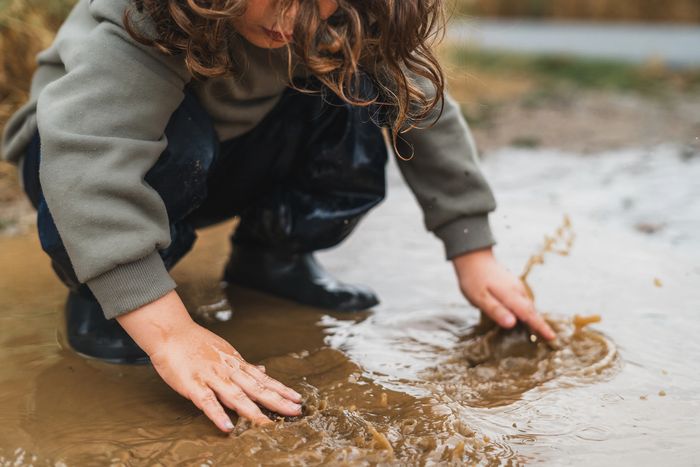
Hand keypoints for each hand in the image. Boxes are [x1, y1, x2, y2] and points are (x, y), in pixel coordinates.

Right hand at [117, 291, 302, 431]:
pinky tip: (228, 427)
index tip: (298, 399)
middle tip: (296, 411)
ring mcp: (211, 377)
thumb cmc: (196, 343)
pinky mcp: (193, 384)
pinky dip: (218, 414)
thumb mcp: (226, 352)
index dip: (281, 390)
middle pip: (256, 388)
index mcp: (236, 364)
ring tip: (268, 424)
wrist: (171, 331)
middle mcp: (228, 370)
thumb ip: (243, 366)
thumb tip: (263, 372)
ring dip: (253, 411)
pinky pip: (207, 402)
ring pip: (236, 396)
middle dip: (277, 401)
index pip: (263, 379)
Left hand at [452, 247, 555, 340]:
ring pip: (528, 305)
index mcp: (511, 295)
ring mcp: (516, 286)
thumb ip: (496, 311)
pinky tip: (522, 316)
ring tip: (538, 332)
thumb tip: (512, 324)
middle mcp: (517, 290)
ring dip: (533, 317)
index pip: (529, 314)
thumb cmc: (473, 279)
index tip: (552, 337)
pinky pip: (523, 300)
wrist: (472, 257)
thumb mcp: (479, 298)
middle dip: (540, 324)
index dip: (540, 327)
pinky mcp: (513, 284)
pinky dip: (526, 310)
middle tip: (548, 339)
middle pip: (531, 310)